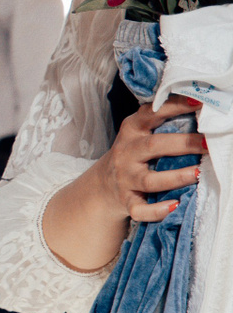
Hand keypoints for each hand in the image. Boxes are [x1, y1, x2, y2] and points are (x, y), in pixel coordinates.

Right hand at [92, 97, 204, 222]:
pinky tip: (174, 206)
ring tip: (197, 174)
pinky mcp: (127, 200)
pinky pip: (139, 209)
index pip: (152, 113)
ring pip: (148, 179)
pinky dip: (156, 210)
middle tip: (208, 143)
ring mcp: (125, 178)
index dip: (175, 107)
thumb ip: (161, 118)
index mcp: (132, 129)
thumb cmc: (134, 152)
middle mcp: (127, 152)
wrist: (104, 184)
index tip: (198, 102)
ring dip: (174, 177)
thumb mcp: (140, 130)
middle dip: (183, 144)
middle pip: (153, 146)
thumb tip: (201, 104)